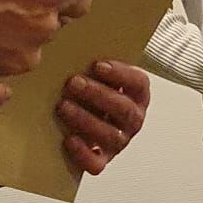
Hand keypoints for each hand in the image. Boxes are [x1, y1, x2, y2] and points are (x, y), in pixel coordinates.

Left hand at [55, 60, 150, 175]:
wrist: (83, 121)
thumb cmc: (92, 92)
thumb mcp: (98, 74)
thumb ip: (96, 63)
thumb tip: (76, 39)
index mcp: (137, 95)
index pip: (139, 83)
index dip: (120, 74)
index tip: (97, 65)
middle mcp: (133, 120)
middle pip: (123, 108)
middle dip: (97, 94)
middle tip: (73, 83)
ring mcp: (119, 141)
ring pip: (110, 135)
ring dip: (86, 119)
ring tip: (63, 106)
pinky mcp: (102, 160)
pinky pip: (97, 164)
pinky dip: (83, 153)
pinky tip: (68, 139)